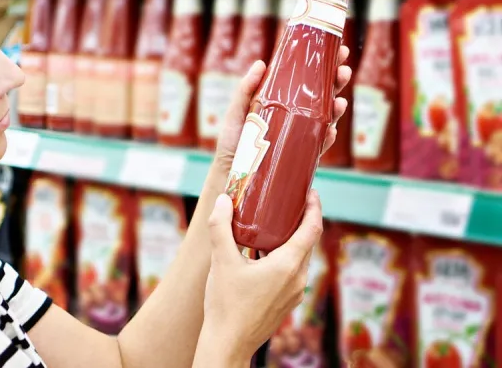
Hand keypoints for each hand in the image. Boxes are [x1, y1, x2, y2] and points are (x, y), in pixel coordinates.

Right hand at [196, 189, 323, 363]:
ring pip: (299, 258)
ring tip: (272, 225)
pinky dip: (282, 256)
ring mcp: (293, 293)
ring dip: (290, 239)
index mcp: (288, 265)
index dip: (314, 207)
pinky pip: (291, 272)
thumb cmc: (226, 305)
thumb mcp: (221, 260)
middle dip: (301, 220)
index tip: (310, 192)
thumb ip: (220, 227)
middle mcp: (297, 279)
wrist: (227, 344)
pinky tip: (260, 254)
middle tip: (288, 202)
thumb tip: (222, 200)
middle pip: (307, 242)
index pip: (312, 229)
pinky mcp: (285, 302)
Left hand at [204, 46, 351, 194]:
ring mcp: (301, 135)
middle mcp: (297, 116)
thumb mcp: (237, 112)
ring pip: (327, 118)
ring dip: (338, 108)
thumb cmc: (233, 141)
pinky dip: (326, 138)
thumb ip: (245, 90)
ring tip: (340, 101)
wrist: (232, 172)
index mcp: (285, 101)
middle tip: (344, 70)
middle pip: (324, 95)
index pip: (309, 80)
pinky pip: (319, 146)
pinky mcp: (301, 156)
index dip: (325, 65)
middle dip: (337, 81)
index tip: (338, 50)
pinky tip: (330, 130)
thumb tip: (261, 63)